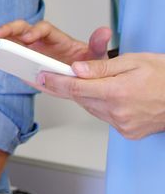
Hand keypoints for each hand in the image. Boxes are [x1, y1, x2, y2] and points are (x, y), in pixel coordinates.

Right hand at [0, 20, 110, 64]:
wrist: (82, 82)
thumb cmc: (87, 65)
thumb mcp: (97, 56)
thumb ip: (98, 44)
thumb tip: (105, 32)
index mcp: (56, 38)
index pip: (43, 28)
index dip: (34, 32)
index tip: (28, 38)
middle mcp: (40, 41)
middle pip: (20, 29)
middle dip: (7, 30)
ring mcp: (29, 51)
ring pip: (11, 40)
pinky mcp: (22, 63)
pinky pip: (7, 57)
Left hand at [38, 53, 164, 139]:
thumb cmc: (164, 76)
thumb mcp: (133, 61)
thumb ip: (101, 66)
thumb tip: (75, 69)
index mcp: (117, 92)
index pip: (75, 88)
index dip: (54, 82)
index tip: (40, 77)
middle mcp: (118, 112)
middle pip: (81, 99)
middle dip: (70, 87)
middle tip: (58, 75)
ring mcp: (123, 125)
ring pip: (91, 108)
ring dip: (87, 96)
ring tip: (95, 83)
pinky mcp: (127, 132)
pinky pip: (104, 117)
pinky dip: (101, 106)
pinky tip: (109, 96)